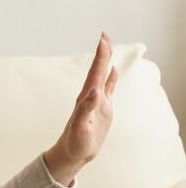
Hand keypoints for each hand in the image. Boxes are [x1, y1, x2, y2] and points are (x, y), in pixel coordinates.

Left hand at [43, 32, 117, 185]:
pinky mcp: (103, 109)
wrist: (74, 153)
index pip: (94, 73)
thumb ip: (87, 108)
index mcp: (86, 98)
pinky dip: (111, 78)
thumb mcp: (80, 126)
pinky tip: (114, 70)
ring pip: (103, 76)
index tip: (103, 40)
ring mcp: (98, 101)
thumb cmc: (75, 142)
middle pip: (98, 70)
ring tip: (109, 46)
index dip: (100, 57)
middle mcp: (91, 96)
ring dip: (106, 61)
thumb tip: (95, 91)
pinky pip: (109, 89)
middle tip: (105, 35)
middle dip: (102, 53)